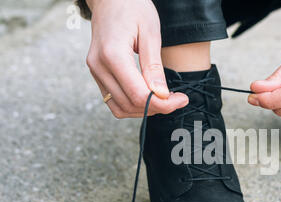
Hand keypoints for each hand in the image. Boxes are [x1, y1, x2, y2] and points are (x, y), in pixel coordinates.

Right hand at [86, 0, 187, 117]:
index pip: (138, 94)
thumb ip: (154, 67)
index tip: (182, 100)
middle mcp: (99, 66)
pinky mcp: (97, 74)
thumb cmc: (132, 8)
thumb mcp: (150, 33)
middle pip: (130, 104)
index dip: (163, 104)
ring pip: (120, 108)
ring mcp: (95, 72)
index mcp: (112, 55)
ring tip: (164, 99)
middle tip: (177, 99)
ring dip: (144, 110)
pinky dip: (132, 105)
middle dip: (157, 108)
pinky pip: (114, 101)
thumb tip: (162, 95)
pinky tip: (149, 97)